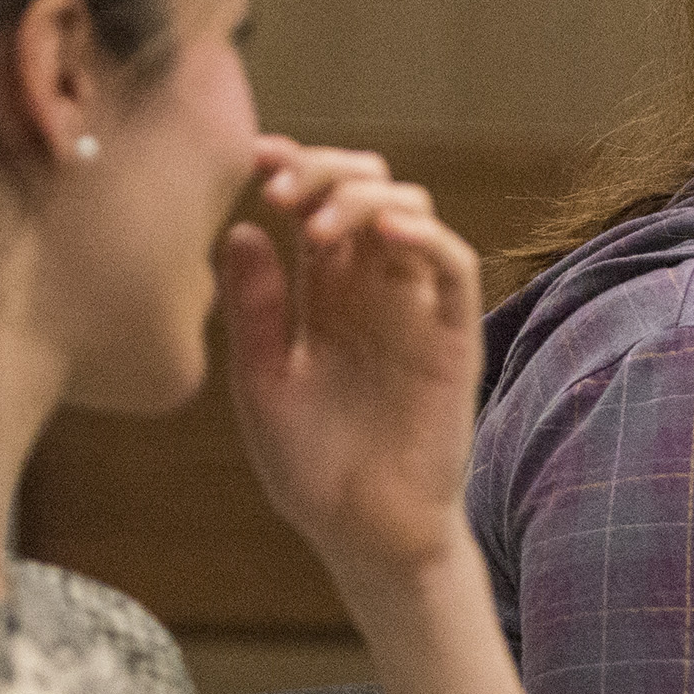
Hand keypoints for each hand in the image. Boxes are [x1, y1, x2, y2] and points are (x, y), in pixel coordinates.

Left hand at [219, 139, 485, 585]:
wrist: (363, 534)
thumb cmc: (313, 467)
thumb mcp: (263, 384)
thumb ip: (256, 311)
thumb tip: (240, 231)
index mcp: (323, 292)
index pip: (315, 205)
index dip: (292, 169)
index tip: (254, 159)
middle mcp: (371, 288)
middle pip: (366, 189)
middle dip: (324, 171)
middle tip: (280, 188)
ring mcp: (415, 308)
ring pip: (410, 211)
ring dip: (365, 197)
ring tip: (320, 223)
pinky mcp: (452, 336)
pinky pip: (453, 266)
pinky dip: (425, 237)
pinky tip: (386, 232)